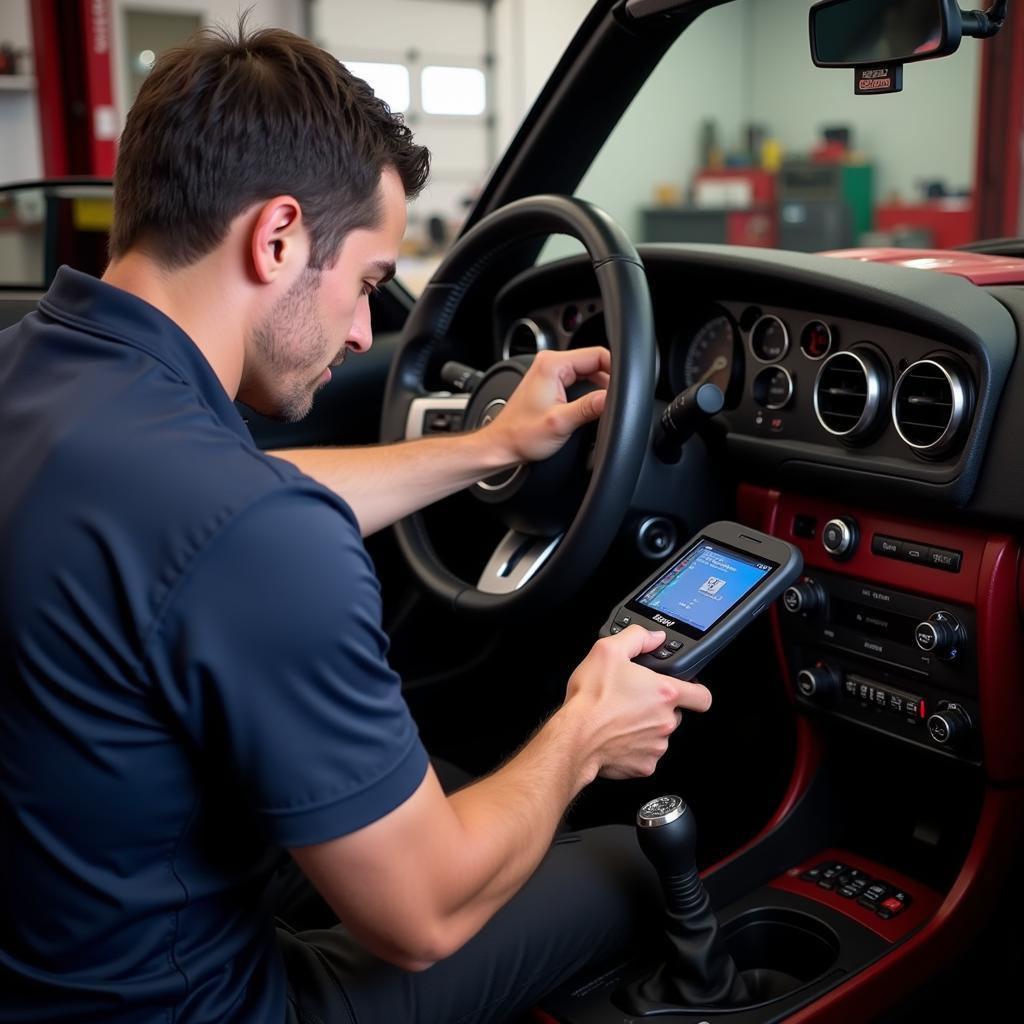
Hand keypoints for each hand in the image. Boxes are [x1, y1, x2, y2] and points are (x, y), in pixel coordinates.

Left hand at [483, 347, 610, 464]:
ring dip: (600, 386)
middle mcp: (550, 363)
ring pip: (588, 371)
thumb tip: (610, 400)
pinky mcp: (551, 382)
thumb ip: (588, 408)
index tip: (625, 388)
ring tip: (606, 404)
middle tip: (617, 401)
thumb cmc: (522, 434)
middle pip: (594, 361)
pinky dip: (590, 390)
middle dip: (609, 379)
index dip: (616, 370)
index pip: (597, 354)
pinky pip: (579, 379)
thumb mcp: (560, 423)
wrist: (502, 445)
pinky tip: (594, 405)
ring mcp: (550, 372)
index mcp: (553, 364)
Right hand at [560, 625, 712, 782]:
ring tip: (621, 718)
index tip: (686, 691)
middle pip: (676, 714)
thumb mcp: (608, 650)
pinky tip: (617, 736)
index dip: (696, 691)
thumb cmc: (591, 698)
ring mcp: (657, 746)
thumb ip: (637, 637)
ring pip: (660, 734)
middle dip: (659, 707)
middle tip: (635, 700)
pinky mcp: (644, 766)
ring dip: (646, 727)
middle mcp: (666, 721)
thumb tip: (654, 637)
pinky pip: (645, 755)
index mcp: (664, 693)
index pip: (703, 696)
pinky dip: (634, 747)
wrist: (574, 737)